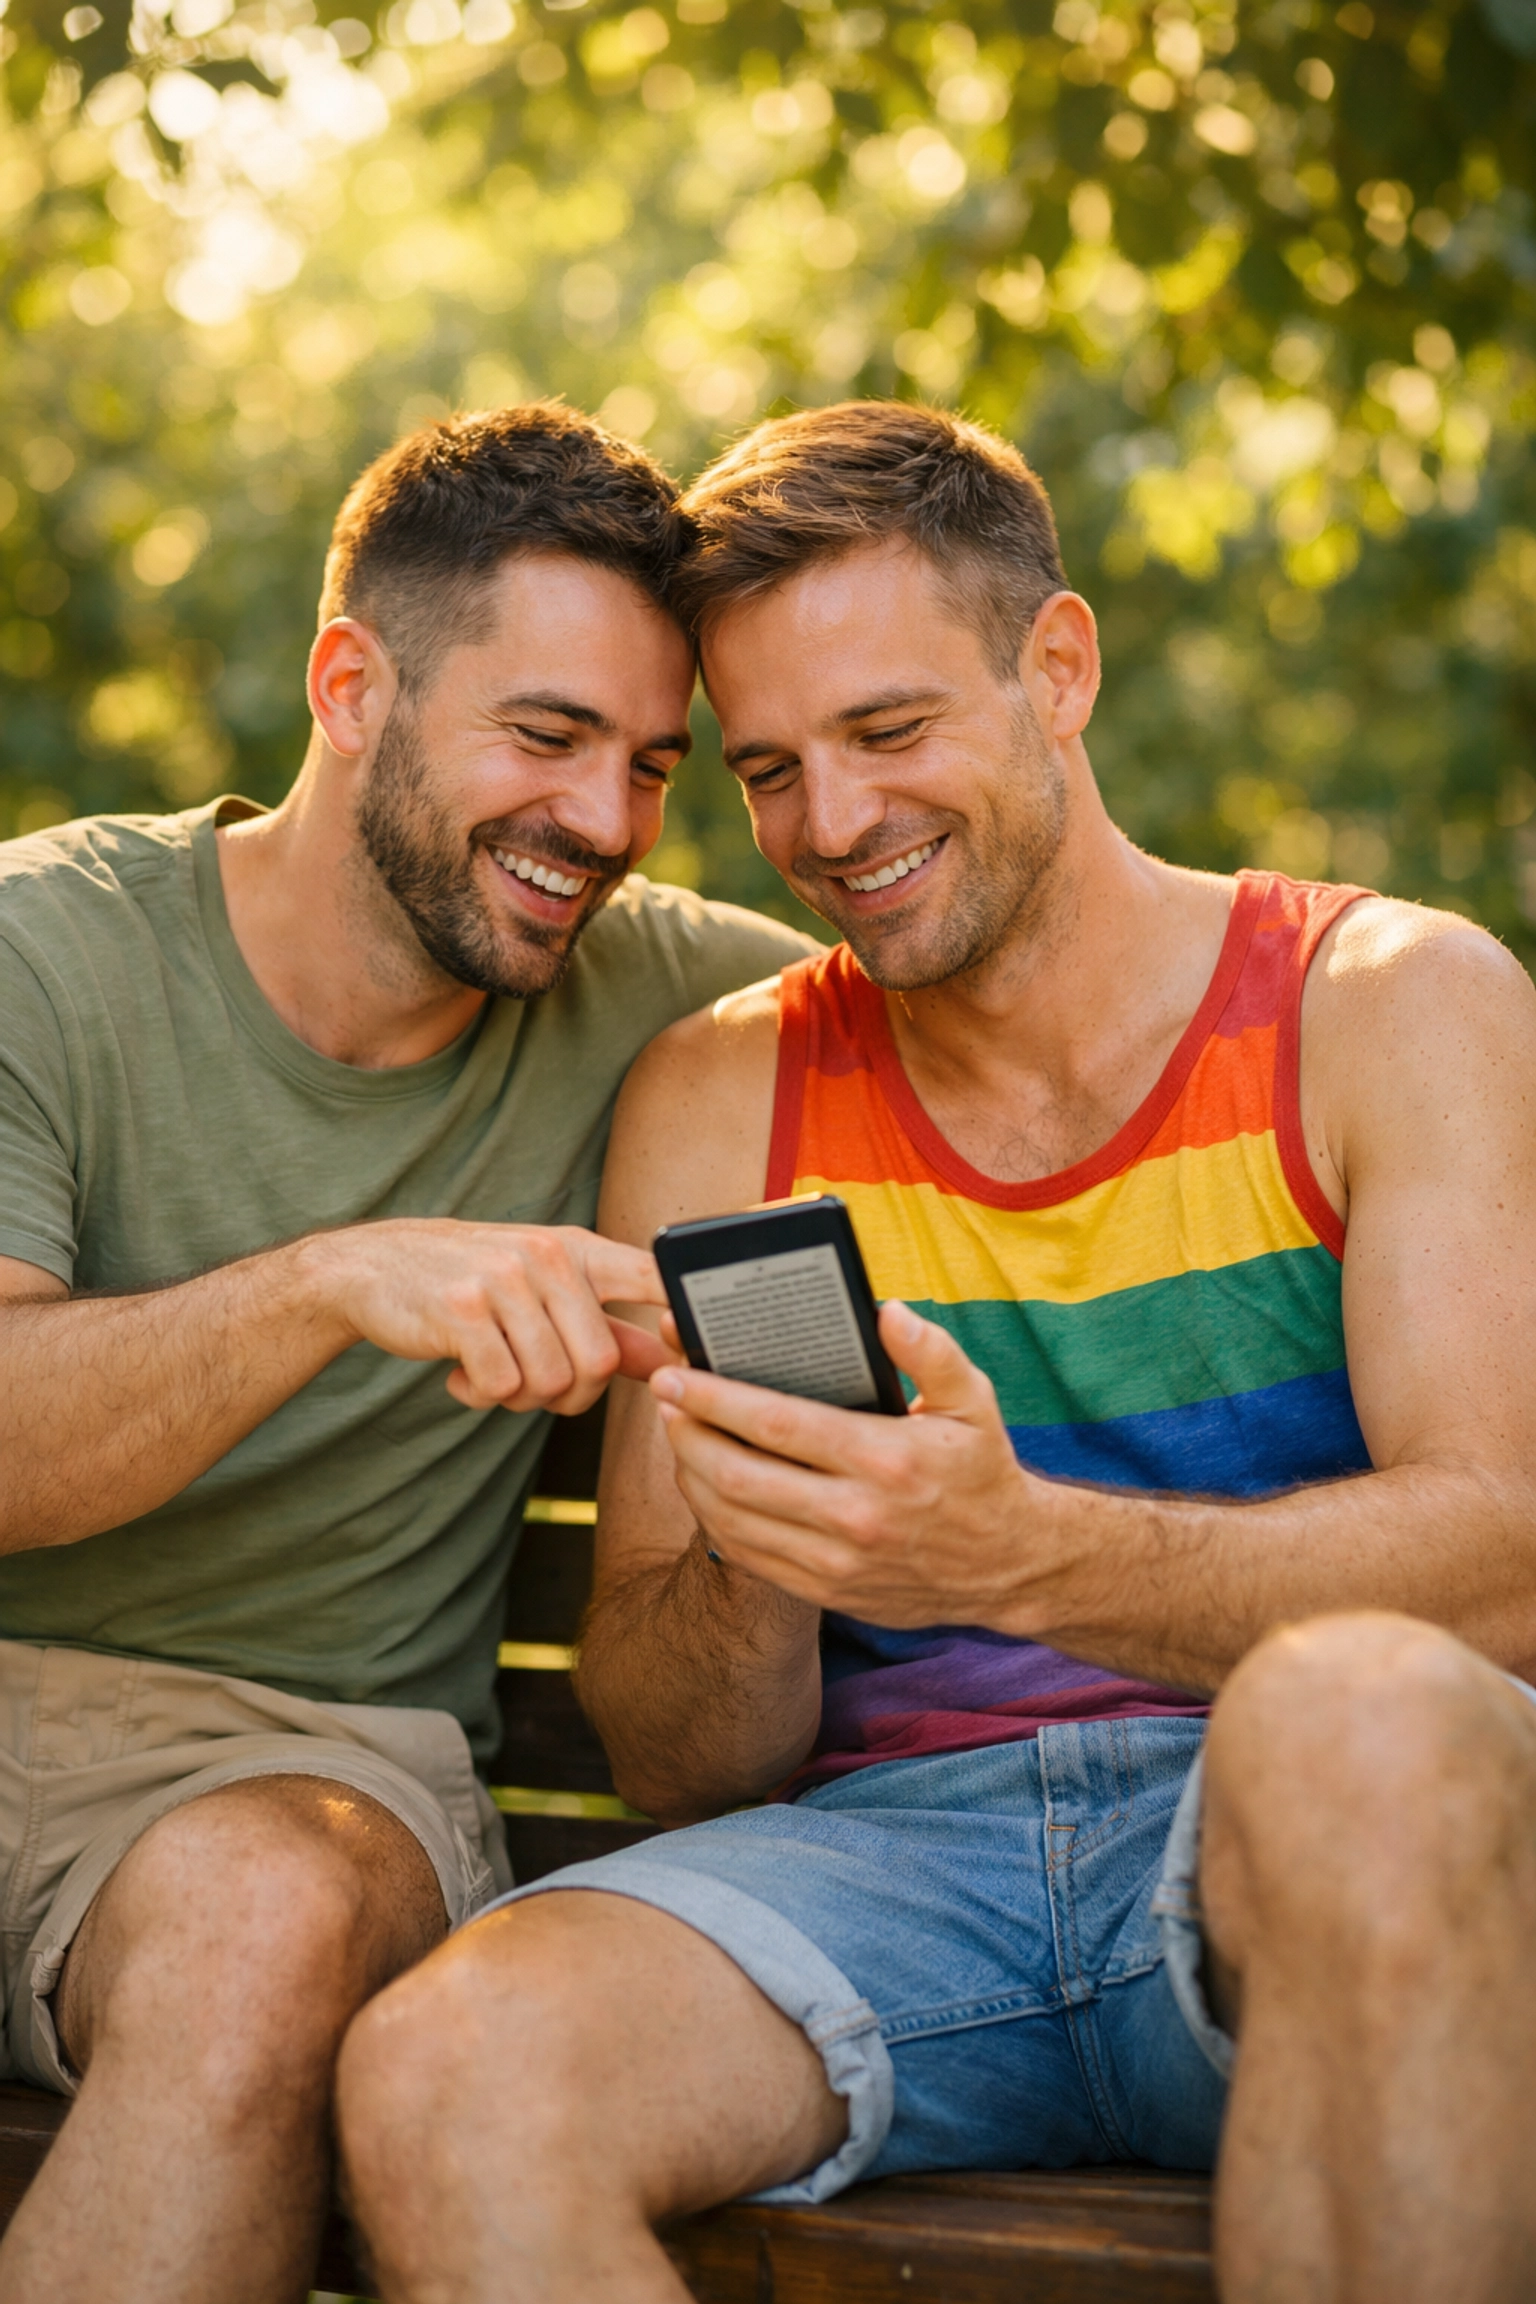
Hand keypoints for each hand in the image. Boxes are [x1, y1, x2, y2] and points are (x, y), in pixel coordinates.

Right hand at [310, 1220, 672, 1414]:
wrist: (374, 1267)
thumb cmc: (473, 1284)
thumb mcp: (544, 1289)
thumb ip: (608, 1326)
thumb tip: (669, 1362)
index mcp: (577, 1251)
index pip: (651, 1275)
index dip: (684, 1313)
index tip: (695, 1351)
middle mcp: (547, 1258)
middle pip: (601, 1364)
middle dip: (572, 1397)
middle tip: (534, 1386)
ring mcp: (504, 1281)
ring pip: (550, 1383)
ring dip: (521, 1399)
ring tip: (493, 1371)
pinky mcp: (462, 1311)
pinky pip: (500, 1389)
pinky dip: (480, 1396)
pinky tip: (461, 1371)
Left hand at [649, 1301, 1041, 1627]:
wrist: (1009, 1566)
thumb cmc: (982, 1470)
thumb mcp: (974, 1399)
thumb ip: (931, 1350)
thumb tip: (885, 1311)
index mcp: (886, 1459)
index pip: (777, 1424)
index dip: (715, 1397)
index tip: (676, 1371)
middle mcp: (856, 1515)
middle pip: (738, 1474)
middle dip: (686, 1431)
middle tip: (662, 1396)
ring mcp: (837, 1562)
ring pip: (732, 1520)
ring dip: (690, 1474)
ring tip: (676, 1433)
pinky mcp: (826, 1592)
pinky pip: (747, 1557)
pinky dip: (713, 1519)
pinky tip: (704, 1484)